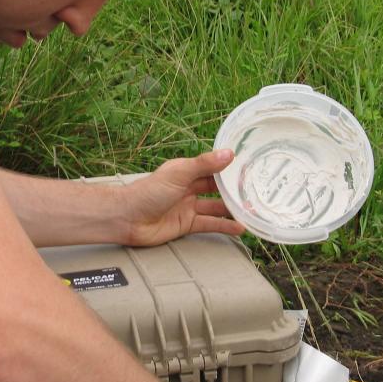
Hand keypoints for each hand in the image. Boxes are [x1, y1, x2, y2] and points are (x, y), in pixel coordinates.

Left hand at [118, 148, 246, 246]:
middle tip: (255, 191)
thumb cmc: (148, 192)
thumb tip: (229, 153)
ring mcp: (188, 207)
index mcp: (185, 171)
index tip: (249, 168)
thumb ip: (204, 165)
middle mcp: (188, 188)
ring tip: (252, 211)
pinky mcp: (186, 224)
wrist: (127, 219)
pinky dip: (224, 226)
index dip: (229, 168)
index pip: (212, 167)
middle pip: (216, 188)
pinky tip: (240, 228)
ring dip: (232, 209)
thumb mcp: (179, 174)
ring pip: (215, 207)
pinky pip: (210, 224)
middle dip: (234, 190)